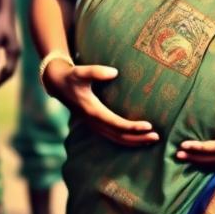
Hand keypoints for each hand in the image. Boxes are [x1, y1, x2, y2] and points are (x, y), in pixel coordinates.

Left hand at [0, 10, 18, 89]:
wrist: (5, 11)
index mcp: (13, 52)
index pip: (7, 73)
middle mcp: (16, 53)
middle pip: (10, 73)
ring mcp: (15, 51)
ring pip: (9, 69)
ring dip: (0, 77)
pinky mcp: (12, 48)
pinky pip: (8, 63)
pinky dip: (1, 70)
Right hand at [44, 60, 158, 146]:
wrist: (57, 84)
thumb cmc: (72, 76)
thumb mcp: (81, 71)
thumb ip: (96, 71)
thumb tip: (114, 72)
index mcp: (93, 111)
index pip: (117, 124)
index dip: (133, 127)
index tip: (149, 126)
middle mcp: (94, 122)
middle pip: (119, 136)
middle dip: (138, 139)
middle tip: (157, 137)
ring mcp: (94, 125)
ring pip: (117, 140)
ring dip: (135, 142)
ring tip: (153, 140)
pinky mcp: (96, 124)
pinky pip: (114, 137)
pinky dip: (127, 140)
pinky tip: (139, 139)